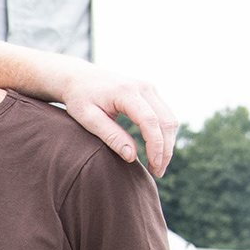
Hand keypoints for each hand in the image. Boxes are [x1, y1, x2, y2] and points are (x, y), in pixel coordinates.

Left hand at [59, 64, 175, 174]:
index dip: (155, 146)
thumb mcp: (88, 119)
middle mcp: (143, 87)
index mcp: (126, 92)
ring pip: (170, 119)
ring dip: (168, 144)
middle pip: (166, 121)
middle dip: (165, 149)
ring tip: (158, 166)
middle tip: (158, 172)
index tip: (154, 166)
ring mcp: (149, 88)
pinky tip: (157, 151)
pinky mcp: (150, 92)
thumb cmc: (79, 98)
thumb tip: (132, 156)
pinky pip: (166, 115)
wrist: (79, 77)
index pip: (150, 121)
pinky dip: (165, 134)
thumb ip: (110, 136)